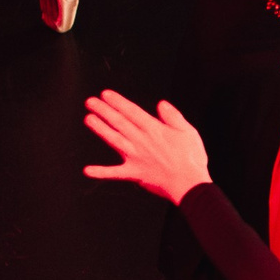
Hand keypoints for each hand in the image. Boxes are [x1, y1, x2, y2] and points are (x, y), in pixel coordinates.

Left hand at [82, 90, 212, 204]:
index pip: (131, 111)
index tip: (105, 94)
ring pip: (114, 139)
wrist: (189, 185)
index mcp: (154, 129)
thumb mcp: (188, 132)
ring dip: (100, 129)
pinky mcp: (134, 173)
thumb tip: (161, 104)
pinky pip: (114, 173)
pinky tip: (87, 170)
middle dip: (103, 110)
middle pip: (119, 122)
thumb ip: (173, 116)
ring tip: (88, 119)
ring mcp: (135, 157)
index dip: (117, 102)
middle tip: (90, 101)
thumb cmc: (191, 158)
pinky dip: (101, 172)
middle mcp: (141, 140)